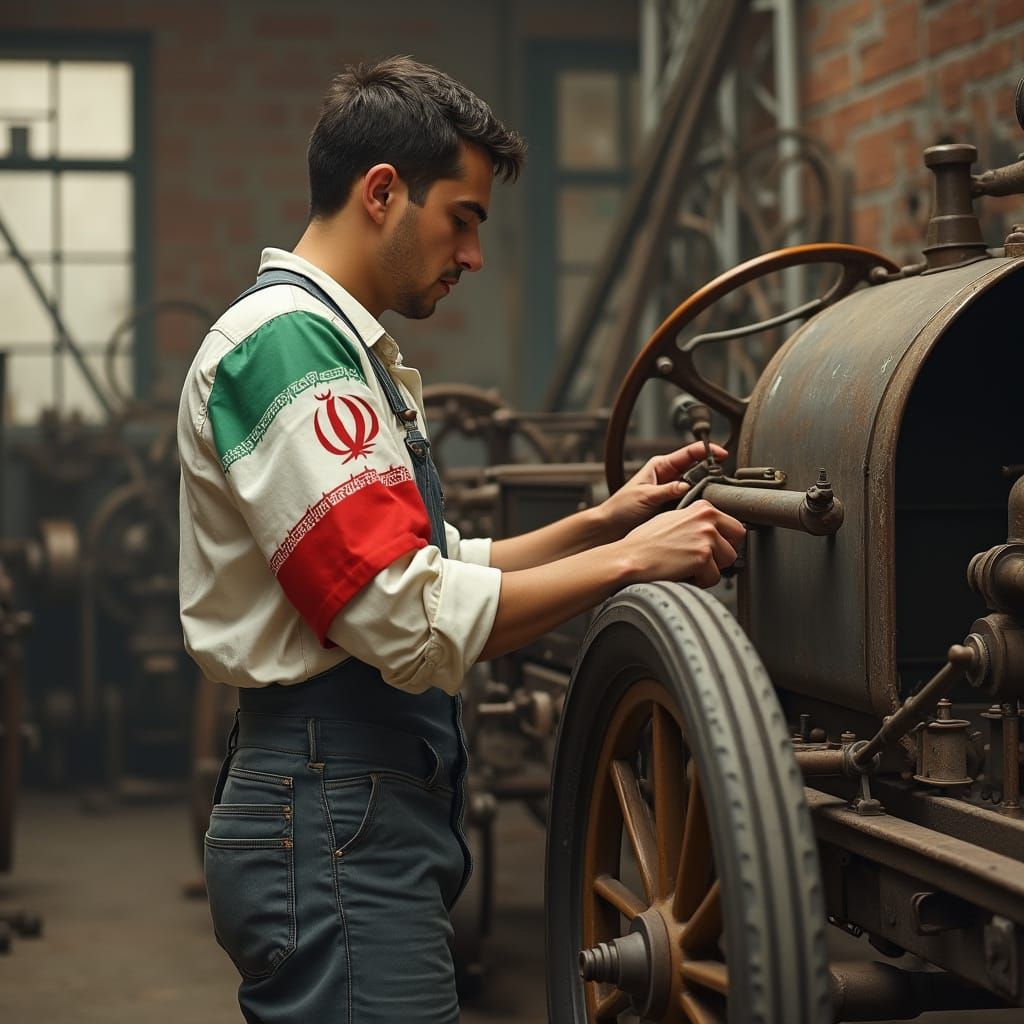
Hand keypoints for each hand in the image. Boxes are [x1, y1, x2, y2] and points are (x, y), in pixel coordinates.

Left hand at [599, 441, 728, 538]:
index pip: (689, 453)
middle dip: (710, 473)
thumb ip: (666, 490)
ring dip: (704, 492)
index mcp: (661, 465)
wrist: (610, 528)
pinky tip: (702, 511)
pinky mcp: (673, 507)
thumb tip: (686, 486)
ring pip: (696, 488)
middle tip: (721, 480)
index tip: (722, 454)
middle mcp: (669, 477)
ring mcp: (672, 492)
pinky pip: (691, 503)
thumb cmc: (620, 508)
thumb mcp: (645, 496)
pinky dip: (697, 506)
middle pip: (697, 470)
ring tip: (713, 498)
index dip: (707, 451)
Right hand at [618, 499, 744, 588]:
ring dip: (710, 569)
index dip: (723, 541)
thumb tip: (714, 531)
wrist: (630, 558)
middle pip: (736, 543)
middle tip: (701, 560)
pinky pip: (714, 578)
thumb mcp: (673, 520)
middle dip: (722, 555)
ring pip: (727, 562)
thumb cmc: (644, 543)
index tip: (713, 548)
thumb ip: (696, 522)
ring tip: (688, 566)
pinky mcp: (703, 557)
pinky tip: (683, 574)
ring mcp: (706, 537)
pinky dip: (700, 582)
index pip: (734, 526)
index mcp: (702, 508)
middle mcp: (707, 519)